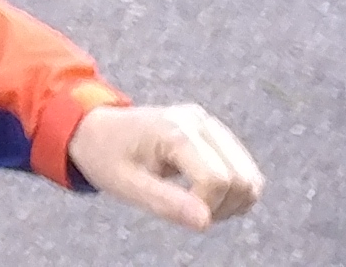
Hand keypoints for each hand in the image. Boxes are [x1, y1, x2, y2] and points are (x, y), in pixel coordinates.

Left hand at [69, 103, 265, 229]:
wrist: (94, 128)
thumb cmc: (105, 155)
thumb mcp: (126, 185)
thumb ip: (165, 202)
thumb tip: (205, 222)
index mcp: (175, 131)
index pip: (216, 179)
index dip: (205, 207)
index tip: (178, 211)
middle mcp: (200, 122)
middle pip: (242, 179)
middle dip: (223, 208)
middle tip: (188, 213)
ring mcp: (210, 125)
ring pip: (251, 178)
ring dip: (232, 203)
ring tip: (195, 204)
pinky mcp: (216, 134)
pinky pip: (245, 171)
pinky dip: (233, 193)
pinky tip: (203, 195)